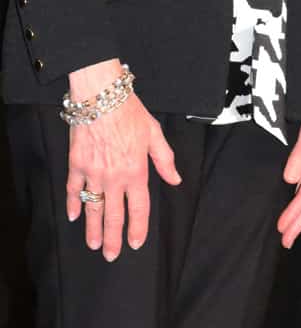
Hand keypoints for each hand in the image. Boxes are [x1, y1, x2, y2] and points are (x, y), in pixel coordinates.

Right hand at [65, 60, 180, 261]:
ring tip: (94, 244)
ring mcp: (93, 173)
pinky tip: (73, 216)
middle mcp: (114, 177)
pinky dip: (73, 204)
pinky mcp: (76, 165)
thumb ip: (165, 159)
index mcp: (136, 170)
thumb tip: (175, 180)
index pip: (138, 207)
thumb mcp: (154, 133)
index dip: (138, 227)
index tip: (135, 243)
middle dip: (114, 237)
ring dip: (93, 228)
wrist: (101, 97)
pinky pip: (74, 190)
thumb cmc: (130, 112)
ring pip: (93, 208)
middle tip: (112, 255)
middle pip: (114, 215)